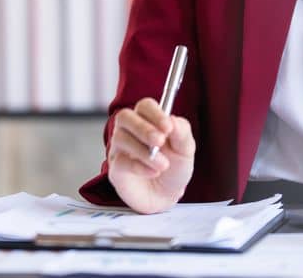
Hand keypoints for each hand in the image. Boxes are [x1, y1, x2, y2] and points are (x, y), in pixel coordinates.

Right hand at [106, 98, 194, 213]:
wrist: (168, 196)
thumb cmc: (174, 168)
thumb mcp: (186, 150)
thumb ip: (182, 132)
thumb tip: (172, 119)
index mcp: (149, 121)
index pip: (145, 106)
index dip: (155, 114)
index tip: (168, 127)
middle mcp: (130, 131)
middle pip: (125, 117)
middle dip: (143, 128)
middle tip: (160, 141)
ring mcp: (120, 149)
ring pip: (121, 138)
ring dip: (144, 151)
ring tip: (163, 165)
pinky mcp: (116, 169)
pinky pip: (120, 161)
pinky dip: (138, 166)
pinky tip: (153, 172)